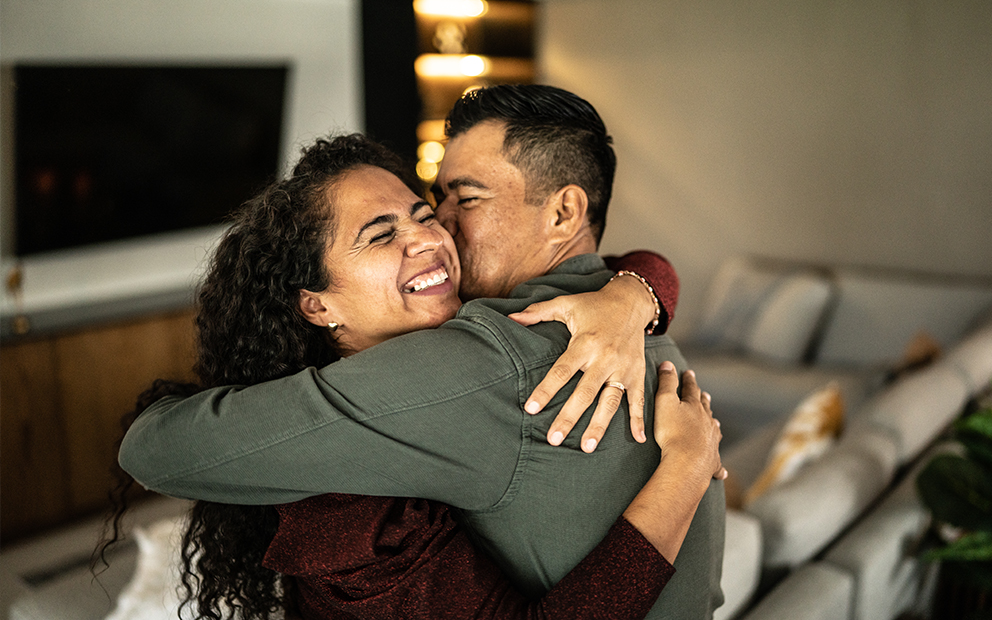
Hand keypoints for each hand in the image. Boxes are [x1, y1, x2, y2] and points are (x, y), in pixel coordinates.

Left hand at [508, 275, 655, 452]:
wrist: (632, 301)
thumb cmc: (594, 305)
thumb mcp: (566, 304)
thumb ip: (537, 312)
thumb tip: (510, 318)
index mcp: (585, 343)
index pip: (562, 370)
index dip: (546, 390)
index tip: (531, 409)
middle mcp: (605, 358)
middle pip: (585, 392)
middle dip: (569, 417)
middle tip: (554, 439)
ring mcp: (623, 368)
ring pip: (610, 401)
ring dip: (599, 425)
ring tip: (586, 448)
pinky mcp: (637, 373)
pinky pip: (638, 399)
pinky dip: (639, 419)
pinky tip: (638, 439)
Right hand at [654, 362, 725, 479]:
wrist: (687, 461)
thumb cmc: (672, 432)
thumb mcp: (664, 402)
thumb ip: (666, 382)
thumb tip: (668, 364)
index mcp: (694, 407)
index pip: (691, 389)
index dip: (689, 380)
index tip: (689, 373)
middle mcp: (706, 422)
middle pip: (705, 408)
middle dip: (703, 400)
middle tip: (705, 394)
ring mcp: (711, 441)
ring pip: (714, 430)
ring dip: (712, 424)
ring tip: (714, 422)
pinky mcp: (712, 461)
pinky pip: (717, 462)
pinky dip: (720, 466)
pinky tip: (723, 471)